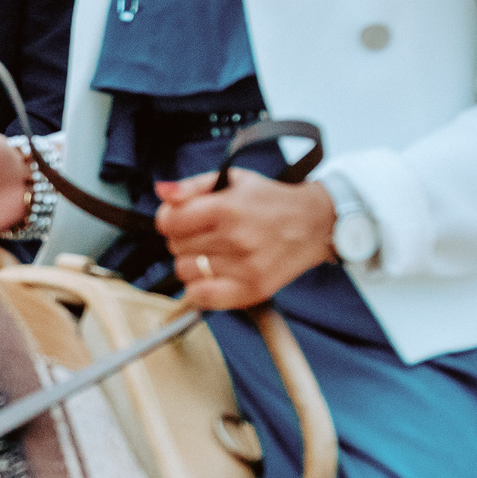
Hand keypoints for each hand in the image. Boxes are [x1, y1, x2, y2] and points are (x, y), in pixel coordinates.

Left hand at [155, 169, 335, 309]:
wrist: (314, 224)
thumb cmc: (271, 201)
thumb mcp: (233, 180)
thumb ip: (192, 186)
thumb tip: (161, 192)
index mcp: (228, 208)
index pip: (169, 221)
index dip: (169, 218)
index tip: (181, 218)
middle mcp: (235, 239)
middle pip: (175, 246)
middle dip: (183, 238)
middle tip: (205, 232)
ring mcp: (244, 268)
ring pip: (185, 271)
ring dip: (192, 262)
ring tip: (213, 252)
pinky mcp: (252, 290)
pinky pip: (202, 297)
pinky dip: (200, 288)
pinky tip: (213, 274)